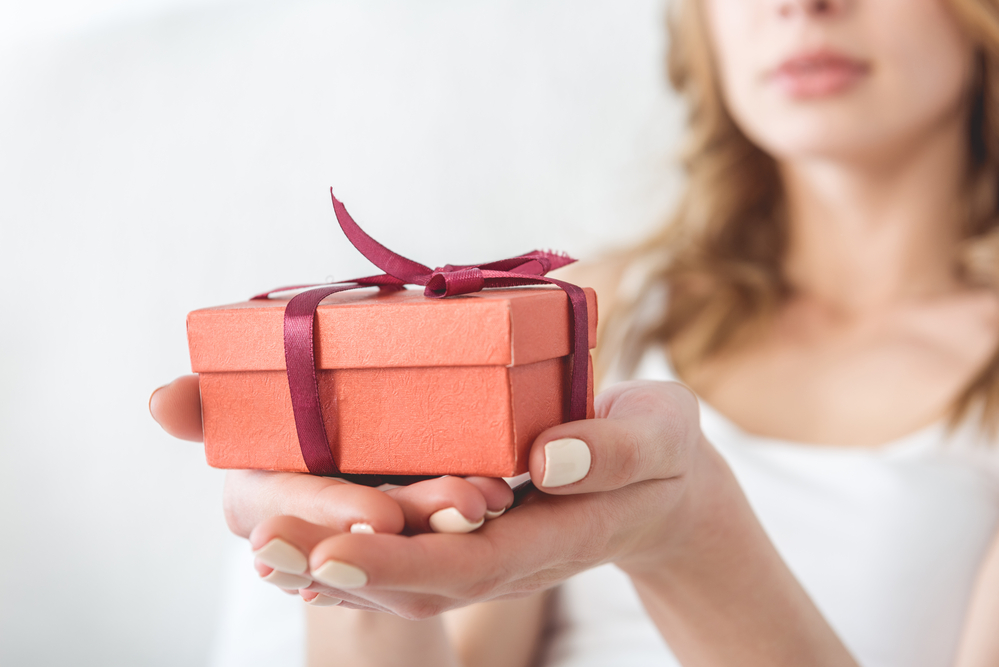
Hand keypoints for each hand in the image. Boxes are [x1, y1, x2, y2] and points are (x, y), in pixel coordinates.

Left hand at [194, 380, 711, 614]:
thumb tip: (545, 456)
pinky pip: (402, 555)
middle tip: (264, 544)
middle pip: (415, 581)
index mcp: (552, 534)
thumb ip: (615, 449)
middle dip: (337, 568)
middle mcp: (506, 554)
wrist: (660, 489)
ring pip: (399, 575)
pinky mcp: (469, 535)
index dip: (401, 561)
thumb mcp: (661, 438)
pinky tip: (296, 542)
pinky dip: (344, 555)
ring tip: (258, 544)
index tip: (336, 552)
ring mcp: (484, 550)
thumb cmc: (660, 455)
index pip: (471, 563)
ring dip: (325, 566)